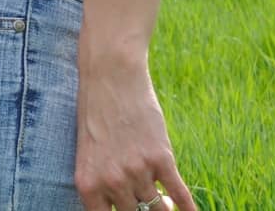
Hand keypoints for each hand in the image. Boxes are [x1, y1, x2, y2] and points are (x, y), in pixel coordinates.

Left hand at [75, 55, 195, 210]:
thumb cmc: (95, 113)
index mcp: (87, 183)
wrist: (110, 78)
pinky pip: (180, 195)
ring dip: (163, 209)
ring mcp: (137, 171)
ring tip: (164, 204)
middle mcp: (111, 182)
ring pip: (158, 209)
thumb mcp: (87, 152)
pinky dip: (187, 208)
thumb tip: (123, 206)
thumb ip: (101, 182)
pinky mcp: (161, 159)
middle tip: (147, 207)